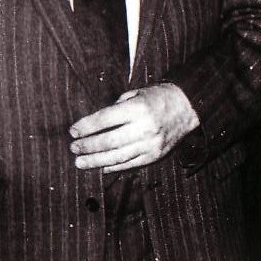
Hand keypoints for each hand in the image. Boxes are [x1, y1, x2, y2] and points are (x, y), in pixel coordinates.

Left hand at [70, 83, 199, 172]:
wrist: (188, 108)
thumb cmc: (158, 98)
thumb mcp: (136, 94)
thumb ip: (116, 108)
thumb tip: (94, 124)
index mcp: (138, 109)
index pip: (104, 120)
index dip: (86, 126)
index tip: (73, 131)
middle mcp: (144, 128)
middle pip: (108, 141)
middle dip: (87, 146)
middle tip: (74, 148)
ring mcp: (150, 144)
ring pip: (117, 156)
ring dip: (96, 161)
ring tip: (80, 162)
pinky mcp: (155, 156)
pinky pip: (130, 164)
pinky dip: (114, 167)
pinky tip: (101, 167)